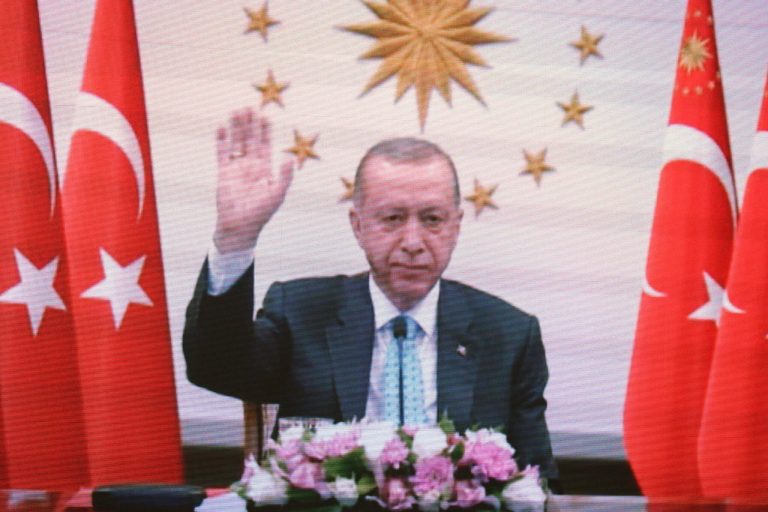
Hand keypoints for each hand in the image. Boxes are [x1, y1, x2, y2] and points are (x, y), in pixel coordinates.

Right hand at [213, 109, 293, 253]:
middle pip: (250, 139)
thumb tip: (289, 159)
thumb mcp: (277, 194)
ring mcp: (236, 167)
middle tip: (249, 107)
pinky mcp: (223, 172)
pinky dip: (221, 140)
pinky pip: (222, 153)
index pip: (265, 145)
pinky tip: (221, 127)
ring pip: (236, 142)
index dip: (265, 131)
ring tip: (236, 111)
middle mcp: (250, 165)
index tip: (265, 116)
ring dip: (236, 128)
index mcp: (264, 169)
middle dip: (250, 124)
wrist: (240, 225)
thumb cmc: (261, 212)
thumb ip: (284, 176)